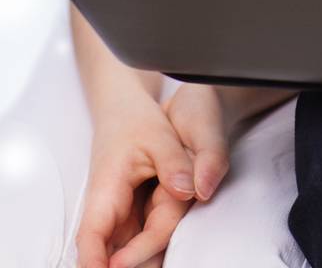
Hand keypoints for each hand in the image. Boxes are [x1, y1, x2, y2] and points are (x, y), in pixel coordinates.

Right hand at [75, 91, 200, 267]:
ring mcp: (116, 215)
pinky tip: (164, 260)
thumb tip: (189, 190)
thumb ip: (174, 164)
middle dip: (130, 265)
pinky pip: (134, 242)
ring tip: (170, 262)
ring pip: (123, 251)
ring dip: (139, 260)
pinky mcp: (127, 216)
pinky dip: (146, 252)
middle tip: (160, 267)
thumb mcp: (160, 135)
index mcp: (106, 189)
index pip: (92, 236)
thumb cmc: (135, 121)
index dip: (95, 262)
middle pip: (112, 252)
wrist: (123, 111)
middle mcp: (106, 208)